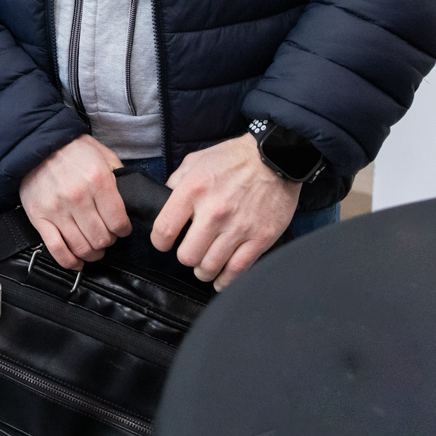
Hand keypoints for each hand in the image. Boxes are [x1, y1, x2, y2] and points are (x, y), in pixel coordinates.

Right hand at [19, 134, 133, 268]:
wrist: (35, 143)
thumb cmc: (71, 149)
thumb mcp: (102, 154)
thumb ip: (118, 176)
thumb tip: (130, 199)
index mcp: (98, 180)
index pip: (119, 222)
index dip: (123, 230)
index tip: (121, 229)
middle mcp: (77, 196)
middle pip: (102, 239)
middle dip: (108, 241)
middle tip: (107, 236)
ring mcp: (57, 209)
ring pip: (82, 247)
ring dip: (92, 253)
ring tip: (94, 249)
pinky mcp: (39, 217)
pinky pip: (57, 249)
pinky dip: (70, 261)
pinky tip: (78, 262)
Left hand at [148, 135, 298, 289]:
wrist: (275, 156)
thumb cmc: (232, 158)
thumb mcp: (195, 161)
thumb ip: (175, 183)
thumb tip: (163, 204)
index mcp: (193, 190)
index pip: (164, 230)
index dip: (159, 242)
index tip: (164, 243)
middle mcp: (214, 211)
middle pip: (187, 256)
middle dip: (185, 257)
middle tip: (190, 251)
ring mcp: (238, 227)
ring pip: (210, 267)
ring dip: (204, 270)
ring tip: (205, 265)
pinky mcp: (260, 238)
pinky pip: (238, 270)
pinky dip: (226, 280)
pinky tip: (220, 279)